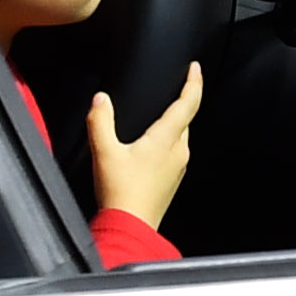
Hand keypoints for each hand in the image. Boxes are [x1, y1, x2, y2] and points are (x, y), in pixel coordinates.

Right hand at [88, 59, 204, 229]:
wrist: (131, 227)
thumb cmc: (120, 191)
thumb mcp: (104, 152)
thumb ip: (100, 122)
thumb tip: (100, 100)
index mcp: (167, 139)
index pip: (188, 104)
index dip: (193, 83)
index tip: (195, 68)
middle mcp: (179, 151)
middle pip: (186, 119)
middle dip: (183, 101)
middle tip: (178, 86)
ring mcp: (178, 167)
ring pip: (181, 136)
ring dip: (175, 123)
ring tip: (163, 113)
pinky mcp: (172, 180)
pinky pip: (175, 152)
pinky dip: (168, 141)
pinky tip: (152, 145)